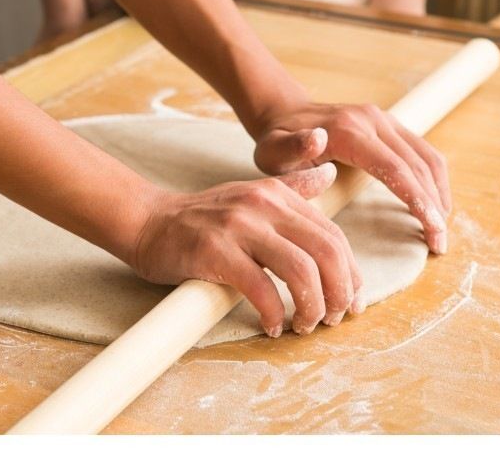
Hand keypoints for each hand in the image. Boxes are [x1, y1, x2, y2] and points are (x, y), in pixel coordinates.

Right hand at [133, 164, 363, 337]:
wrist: (149, 221)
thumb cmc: (202, 218)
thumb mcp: (252, 194)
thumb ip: (293, 189)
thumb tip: (330, 174)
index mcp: (277, 194)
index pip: (333, 235)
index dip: (351, 273)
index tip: (350, 302)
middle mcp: (263, 205)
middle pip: (326, 251)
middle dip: (338, 292)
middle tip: (332, 319)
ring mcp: (239, 226)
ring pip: (300, 270)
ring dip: (311, 306)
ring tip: (304, 325)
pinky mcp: (215, 251)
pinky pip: (260, 288)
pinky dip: (273, 313)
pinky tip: (272, 325)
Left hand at [253, 101, 450, 254]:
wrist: (283, 113)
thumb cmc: (275, 142)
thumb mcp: (273, 150)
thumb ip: (292, 149)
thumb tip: (316, 140)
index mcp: (348, 131)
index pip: (395, 169)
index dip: (418, 201)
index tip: (432, 231)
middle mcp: (372, 120)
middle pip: (417, 165)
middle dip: (433, 205)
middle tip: (439, 243)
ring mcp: (383, 120)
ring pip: (426, 157)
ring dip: (439, 192)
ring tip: (440, 227)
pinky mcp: (389, 124)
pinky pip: (421, 151)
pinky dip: (433, 178)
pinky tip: (435, 203)